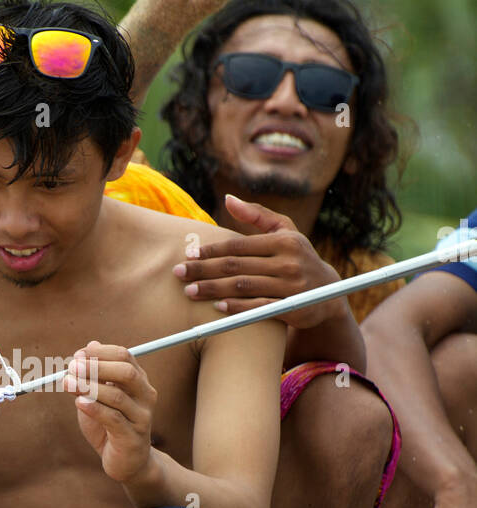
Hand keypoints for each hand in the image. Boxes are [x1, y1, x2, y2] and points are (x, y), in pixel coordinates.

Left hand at [65, 342, 156, 484]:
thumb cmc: (110, 427)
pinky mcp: (132, 438)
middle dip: (97, 366)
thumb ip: (94, 375)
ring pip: (117, 396)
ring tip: (67, 383)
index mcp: (139, 382)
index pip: (124, 357)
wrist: (127, 463)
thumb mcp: (98, 398)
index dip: (100, 353)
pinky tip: (79, 403)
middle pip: (126, 373)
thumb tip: (87, 347)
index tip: (78, 354)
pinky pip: (114, 419)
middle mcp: (145, 397)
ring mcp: (142, 418)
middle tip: (72, 367)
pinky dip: (94, 408)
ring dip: (89, 387)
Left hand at [175, 194, 341, 327]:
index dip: (211, 250)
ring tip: (190, 292)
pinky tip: (217, 307)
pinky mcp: (292, 308)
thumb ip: (257, 215)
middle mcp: (288, 262)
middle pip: (236, 267)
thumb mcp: (285, 232)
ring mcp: (291, 286)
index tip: (188, 255)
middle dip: (204, 270)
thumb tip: (228, 198)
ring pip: (243, 287)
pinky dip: (237, 307)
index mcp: (284, 241)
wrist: (328, 292)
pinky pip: (258, 308)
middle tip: (178, 275)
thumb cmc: (298, 256)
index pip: (239, 245)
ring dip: (213, 290)